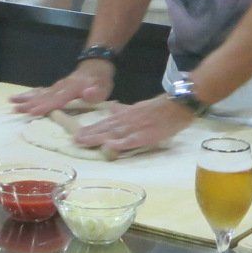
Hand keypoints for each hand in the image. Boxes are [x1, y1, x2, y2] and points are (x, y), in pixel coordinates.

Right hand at [11, 60, 115, 115]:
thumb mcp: (104, 87)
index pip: (57, 99)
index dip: (45, 106)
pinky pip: (41, 91)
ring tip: (11, 102)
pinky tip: (20, 98)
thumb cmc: (100, 80)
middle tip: (15, 109)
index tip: (32, 111)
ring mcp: (57, 86)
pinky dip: (30, 94)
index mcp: (73, 88)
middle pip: (44, 96)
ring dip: (26, 98)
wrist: (96, 64)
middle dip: (29, 103)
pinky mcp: (55, 87)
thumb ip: (96, 92)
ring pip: (39, 93)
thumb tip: (86, 94)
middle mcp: (62, 86)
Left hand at [73, 95, 194, 155]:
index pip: (105, 122)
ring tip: (84, 143)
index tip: (77, 134)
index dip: (91, 128)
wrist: (177, 106)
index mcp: (126, 115)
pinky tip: (109, 146)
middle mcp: (127, 121)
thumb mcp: (138, 107)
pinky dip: (119, 143)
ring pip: (114, 134)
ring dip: (98, 138)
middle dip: (89, 134)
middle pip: (106, 128)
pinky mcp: (146, 136)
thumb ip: (124, 110)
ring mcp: (136, 128)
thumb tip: (111, 109)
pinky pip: (131, 141)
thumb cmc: (159, 108)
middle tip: (74, 141)